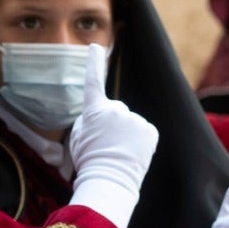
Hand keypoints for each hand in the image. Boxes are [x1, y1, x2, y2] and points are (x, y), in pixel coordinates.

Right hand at [67, 43, 159, 227]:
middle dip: (112, 125)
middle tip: (106, 146)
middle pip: (115, 111)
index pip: (94, 81)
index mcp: (94, 111)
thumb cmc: (89, 162)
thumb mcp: (78, 138)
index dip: (94, 63)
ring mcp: (135, 119)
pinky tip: (132, 154)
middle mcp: (116, 109)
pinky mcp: (150, 130)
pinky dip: (139, 141)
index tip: (96, 47)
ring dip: (126, 135)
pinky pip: (143, 132)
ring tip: (119, 154)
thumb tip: (101, 116)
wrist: (109, 181)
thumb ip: (89, 121)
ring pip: (130, 123)